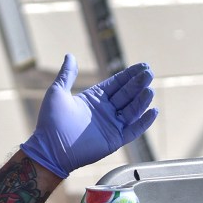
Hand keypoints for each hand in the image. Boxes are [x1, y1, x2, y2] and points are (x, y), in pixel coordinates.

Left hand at [20, 54, 157, 177]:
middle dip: (138, 83)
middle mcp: (105, 110)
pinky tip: (152, 111)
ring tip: (149, 89)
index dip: (129, 74)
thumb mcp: (58, 91)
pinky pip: (133, 130)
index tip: (143, 66)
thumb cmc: (51, 120)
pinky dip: (144, 122)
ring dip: (141, 100)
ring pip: (132, 110)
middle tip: (149, 73)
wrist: (50, 147)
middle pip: (127, 94)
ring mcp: (111, 124)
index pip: (116, 83)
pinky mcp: (115, 140)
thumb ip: (67, 74)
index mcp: (94, 98)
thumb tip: (70, 55)